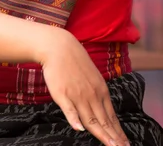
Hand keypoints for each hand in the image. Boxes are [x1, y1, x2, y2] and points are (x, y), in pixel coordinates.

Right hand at [39, 29, 129, 145]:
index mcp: (100, 90)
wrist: (58, 46)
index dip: (118, 132)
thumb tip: (104, 108)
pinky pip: (69, 109)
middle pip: (104, 121)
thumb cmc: (75, 61)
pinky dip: (74, 119)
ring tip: (110, 145)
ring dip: (101, 135)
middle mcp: (91, 95)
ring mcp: (77, 95)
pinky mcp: (61, 94)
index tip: (125, 144)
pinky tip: (79, 129)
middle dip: (114, 138)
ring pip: (91, 119)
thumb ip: (97, 93)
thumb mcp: (93, 76)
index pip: (111, 116)